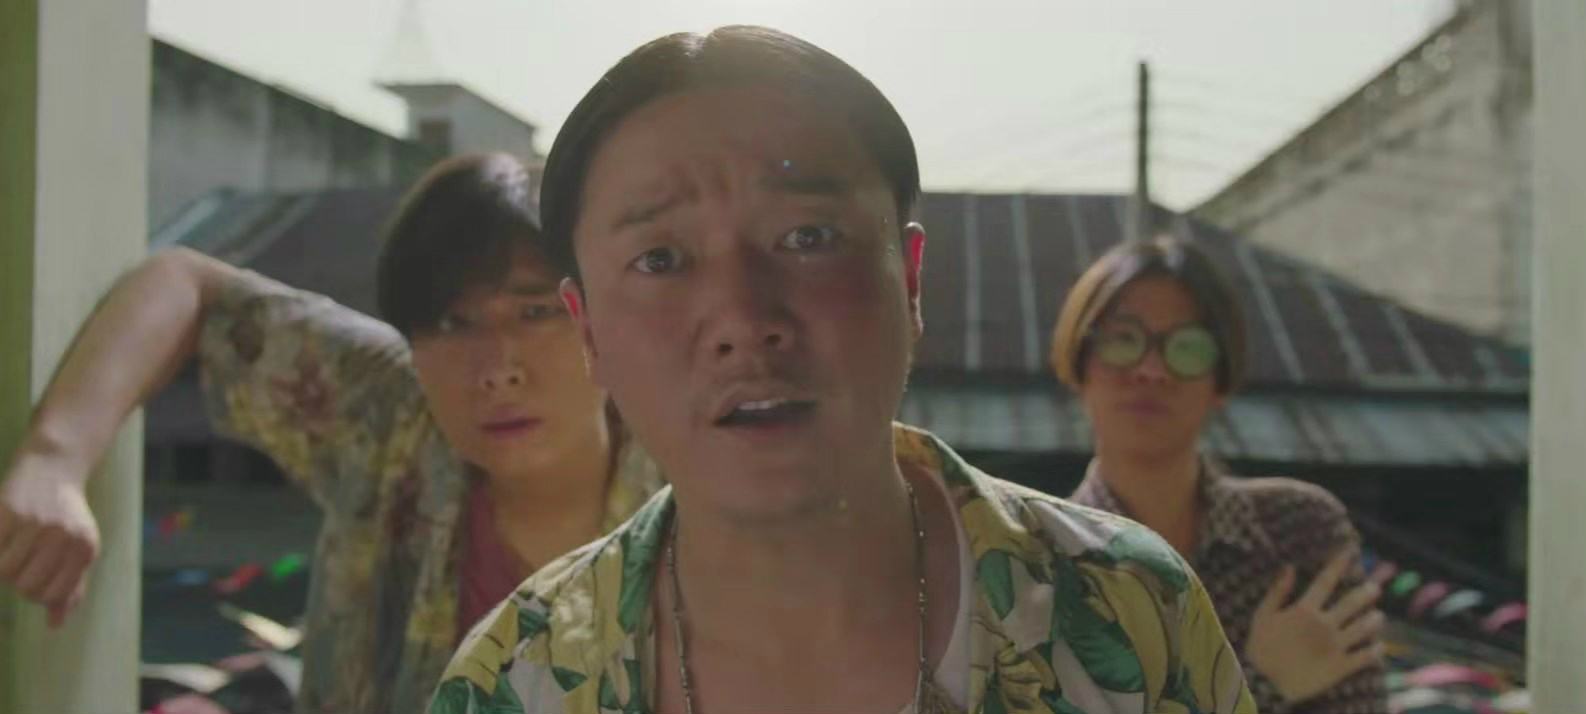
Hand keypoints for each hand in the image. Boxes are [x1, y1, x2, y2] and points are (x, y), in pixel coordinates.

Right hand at [0, 450, 99, 627]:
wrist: (53, 469)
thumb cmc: (68, 518)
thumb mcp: (80, 550)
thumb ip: (71, 588)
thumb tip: (56, 625)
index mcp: (85, 548)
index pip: (52, 595)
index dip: (39, 596)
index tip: (38, 583)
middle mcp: (63, 536)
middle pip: (26, 586)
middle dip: (20, 582)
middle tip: (26, 565)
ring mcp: (34, 523)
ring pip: (5, 572)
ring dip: (6, 567)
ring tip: (17, 550)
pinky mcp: (8, 512)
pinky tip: (7, 536)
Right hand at [1245, 548, 1385, 703]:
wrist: (1264, 684)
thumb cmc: (1261, 648)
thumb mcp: (1262, 616)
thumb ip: (1277, 592)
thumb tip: (1289, 567)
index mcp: (1306, 610)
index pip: (1326, 581)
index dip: (1340, 564)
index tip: (1351, 550)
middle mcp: (1326, 624)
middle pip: (1353, 603)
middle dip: (1367, 592)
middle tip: (1375, 588)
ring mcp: (1337, 646)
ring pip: (1364, 628)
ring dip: (1374, 620)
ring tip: (1378, 616)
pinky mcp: (1343, 666)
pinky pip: (1366, 656)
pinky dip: (1376, 650)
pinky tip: (1380, 646)